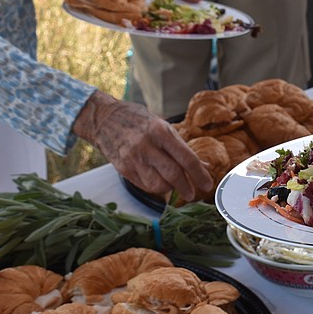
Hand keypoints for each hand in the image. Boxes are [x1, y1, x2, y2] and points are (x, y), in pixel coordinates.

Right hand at [72, 92, 213, 201]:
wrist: (104, 119)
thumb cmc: (139, 121)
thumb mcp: (164, 127)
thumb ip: (182, 148)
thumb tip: (204, 166)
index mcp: (161, 131)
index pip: (186, 158)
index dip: (200, 175)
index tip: (208, 184)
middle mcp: (147, 145)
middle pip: (173, 175)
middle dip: (187, 188)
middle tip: (192, 194)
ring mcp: (133, 158)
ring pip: (158, 185)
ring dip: (170, 189)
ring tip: (172, 184)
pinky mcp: (123, 169)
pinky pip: (145, 186)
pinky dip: (155, 187)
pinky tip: (158, 180)